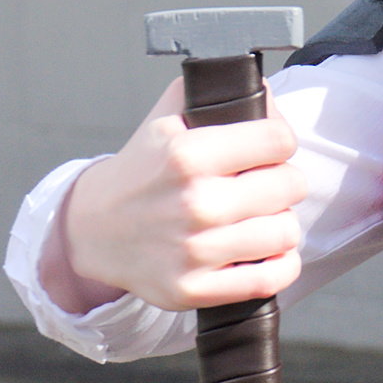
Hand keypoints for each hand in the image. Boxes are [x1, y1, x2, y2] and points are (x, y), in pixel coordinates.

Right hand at [42, 79, 307, 315]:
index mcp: (187, 154)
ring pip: (286, 232)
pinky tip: (266, 252)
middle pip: (290, 185)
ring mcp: (194, 251)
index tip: (267, 151)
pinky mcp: (195, 289)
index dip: (279, 143)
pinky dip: (280, 265)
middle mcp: (194, 202)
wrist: (92, 229)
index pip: (280, 140)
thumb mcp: (166, 120)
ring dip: (280, 224)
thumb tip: (264, 93)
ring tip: (258, 218)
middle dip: (282, 182)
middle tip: (262, 186)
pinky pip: (271, 279)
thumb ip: (215, 95)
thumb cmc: (141, 173)